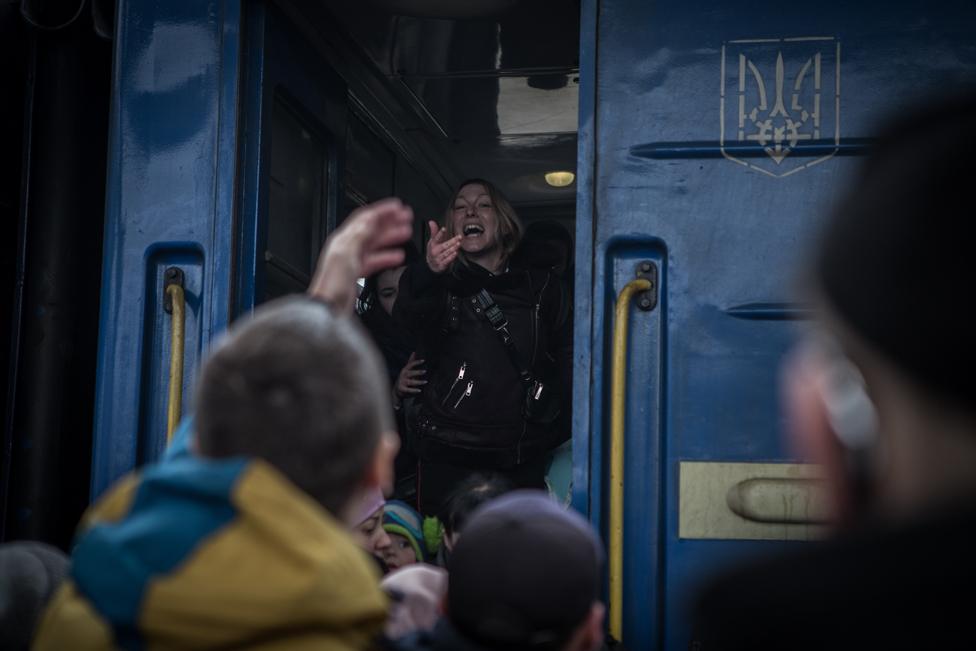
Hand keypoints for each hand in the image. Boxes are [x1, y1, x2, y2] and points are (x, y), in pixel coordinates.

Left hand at [308, 199, 412, 314]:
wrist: (328, 308)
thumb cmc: (332, 284)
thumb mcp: (346, 254)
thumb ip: (360, 236)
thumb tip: (370, 219)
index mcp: (343, 240)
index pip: (364, 218)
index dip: (382, 211)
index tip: (397, 206)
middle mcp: (347, 248)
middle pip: (371, 229)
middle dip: (389, 222)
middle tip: (405, 217)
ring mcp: (352, 261)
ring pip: (375, 244)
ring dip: (391, 237)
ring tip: (405, 233)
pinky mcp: (357, 274)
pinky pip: (375, 260)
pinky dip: (387, 257)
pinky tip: (397, 256)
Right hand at [393, 352, 425, 405]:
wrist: (396, 389)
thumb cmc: (404, 377)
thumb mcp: (406, 369)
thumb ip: (411, 361)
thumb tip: (414, 352)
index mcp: (405, 369)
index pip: (411, 364)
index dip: (417, 362)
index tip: (424, 360)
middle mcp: (403, 375)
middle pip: (410, 373)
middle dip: (418, 372)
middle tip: (425, 371)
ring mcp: (402, 382)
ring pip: (411, 382)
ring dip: (418, 382)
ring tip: (426, 382)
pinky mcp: (402, 389)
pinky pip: (408, 390)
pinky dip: (414, 390)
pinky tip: (420, 390)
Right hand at [426, 220, 461, 272]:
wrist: (431, 264)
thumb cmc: (433, 250)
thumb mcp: (432, 241)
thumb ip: (434, 231)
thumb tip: (431, 222)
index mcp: (433, 244)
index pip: (436, 238)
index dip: (440, 233)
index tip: (444, 229)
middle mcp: (435, 251)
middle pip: (444, 246)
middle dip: (452, 241)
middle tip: (459, 237)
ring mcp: (438, 258)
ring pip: (446, 253)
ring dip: (453, 248)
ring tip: (458, 244)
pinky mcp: (441, 265)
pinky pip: (447, 261)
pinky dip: (451, 257)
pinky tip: (455, 253)